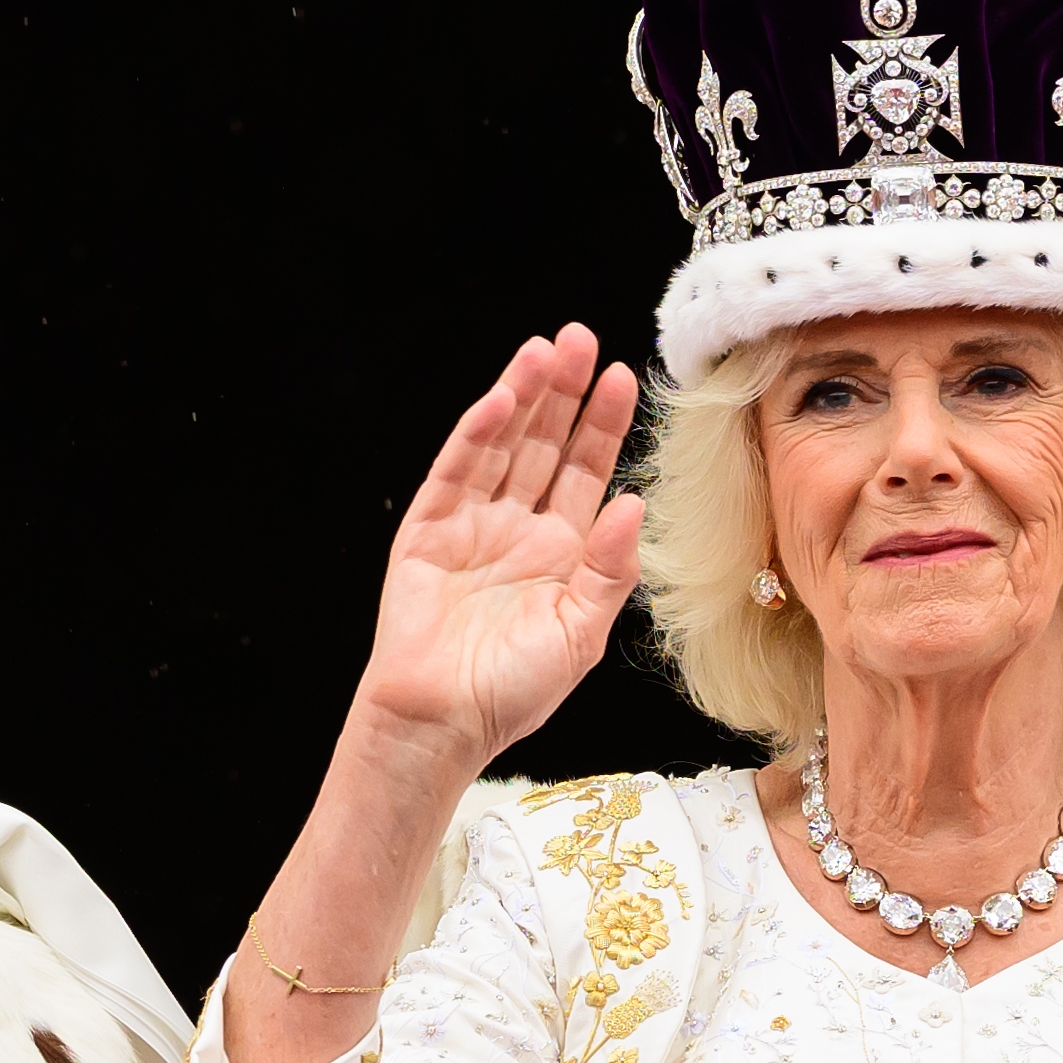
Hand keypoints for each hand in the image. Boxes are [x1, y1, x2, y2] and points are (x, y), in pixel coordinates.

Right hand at [349, 324, 645, 778]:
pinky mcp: (428, 530)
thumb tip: (634, 502)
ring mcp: (471, 524)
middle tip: (581, 339)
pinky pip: (455, 473)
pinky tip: (500, 401)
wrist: (442, 723)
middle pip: (546, 445)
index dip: (603, 425)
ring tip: (545, 350)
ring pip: (502, 446)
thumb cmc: (511, 692)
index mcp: (560, 551)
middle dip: (564, 393)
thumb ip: (610, 571)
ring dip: (523, 398)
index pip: (587, 472)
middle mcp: (517, 528)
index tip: (623, 376)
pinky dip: (476, 436)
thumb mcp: (580, 635)